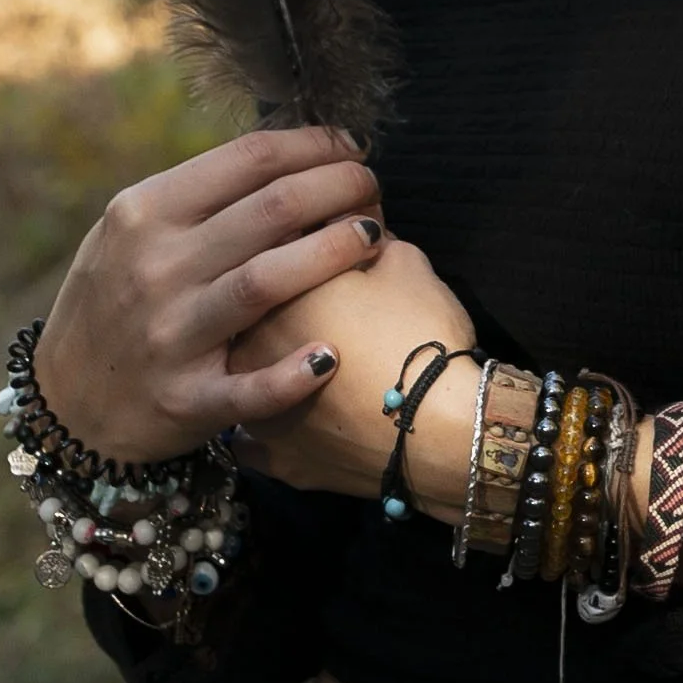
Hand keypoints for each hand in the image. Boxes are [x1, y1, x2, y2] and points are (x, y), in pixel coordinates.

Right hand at [34, 124, 386, 463]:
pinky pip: (251, 387)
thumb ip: (199, 194)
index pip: (250, 158)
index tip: (351, 146)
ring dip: (334, 252)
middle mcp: (156, 267)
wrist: (65, 406)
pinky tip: (331, 355)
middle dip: (339, 187)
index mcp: (145, 212)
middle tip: (372, 186)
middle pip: (273, 209)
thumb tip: (290, 153)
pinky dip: (294, 372)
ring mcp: (170, 335)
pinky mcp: (185, 400)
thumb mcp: (132, 231)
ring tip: (375, 236)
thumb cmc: (118, 297)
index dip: (314, 145)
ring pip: (269, 280)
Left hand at [227, 237, 478, 508]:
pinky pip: (255, 435)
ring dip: (268, 357)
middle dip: (287, 297)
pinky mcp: (271, 457)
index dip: (310, 237)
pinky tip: (296, 409)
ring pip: (246, 373)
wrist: (435, 430)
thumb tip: (348, 225)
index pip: (276, 244)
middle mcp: (246, 345)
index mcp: (275, 286)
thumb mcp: (402, 261)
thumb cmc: (419, 334)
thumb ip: (359, 236)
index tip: (339, 241)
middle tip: (333, 298)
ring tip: (311, 351)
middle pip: (254, 310)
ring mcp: (252, 408)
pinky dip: (274, 420)